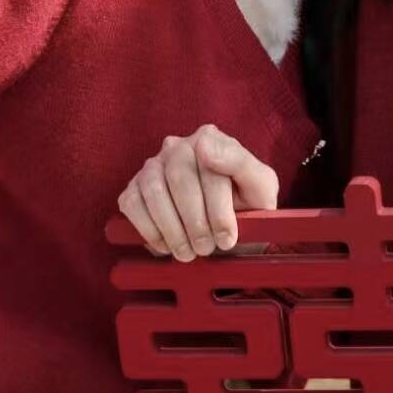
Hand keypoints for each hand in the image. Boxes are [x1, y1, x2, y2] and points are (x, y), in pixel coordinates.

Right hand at [117, 124, 278, 259]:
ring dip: (173, 230)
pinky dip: (150, 231)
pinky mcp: (133, 189)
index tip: (227, 237)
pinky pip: (133, 205)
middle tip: (207, 249)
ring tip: (189, 253)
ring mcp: (152, 166)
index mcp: (209, 138)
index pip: (210, 167)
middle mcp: (177, 147)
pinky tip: (168, 246)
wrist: (228, 231)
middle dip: (196, 222)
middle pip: (180, 179)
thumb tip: (204, 144)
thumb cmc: (246, 205)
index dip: (218, 209)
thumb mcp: (260, 187)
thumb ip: (241, 163)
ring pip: (155, 192)